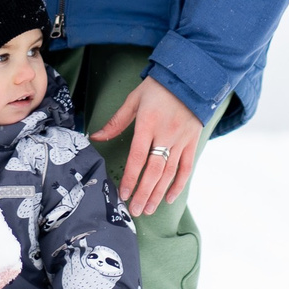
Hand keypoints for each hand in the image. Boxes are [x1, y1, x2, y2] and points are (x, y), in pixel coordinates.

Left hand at [91, 75, 202, 215]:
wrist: (191, 78)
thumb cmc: (158, 87)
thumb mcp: (134, 99)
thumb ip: (116, 121)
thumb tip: (96, 136)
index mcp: (148, 124)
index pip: (137, 157)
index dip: (130, 178)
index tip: (123, 193)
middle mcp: (166, 135)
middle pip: (154, 171)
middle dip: (143, 193)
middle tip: (134, 210)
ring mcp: (181, 140)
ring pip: (169, 173)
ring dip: (158, 193)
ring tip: (148, 208)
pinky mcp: (192, 142)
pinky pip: (186, 168)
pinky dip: (179, 184)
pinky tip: (169, 198)